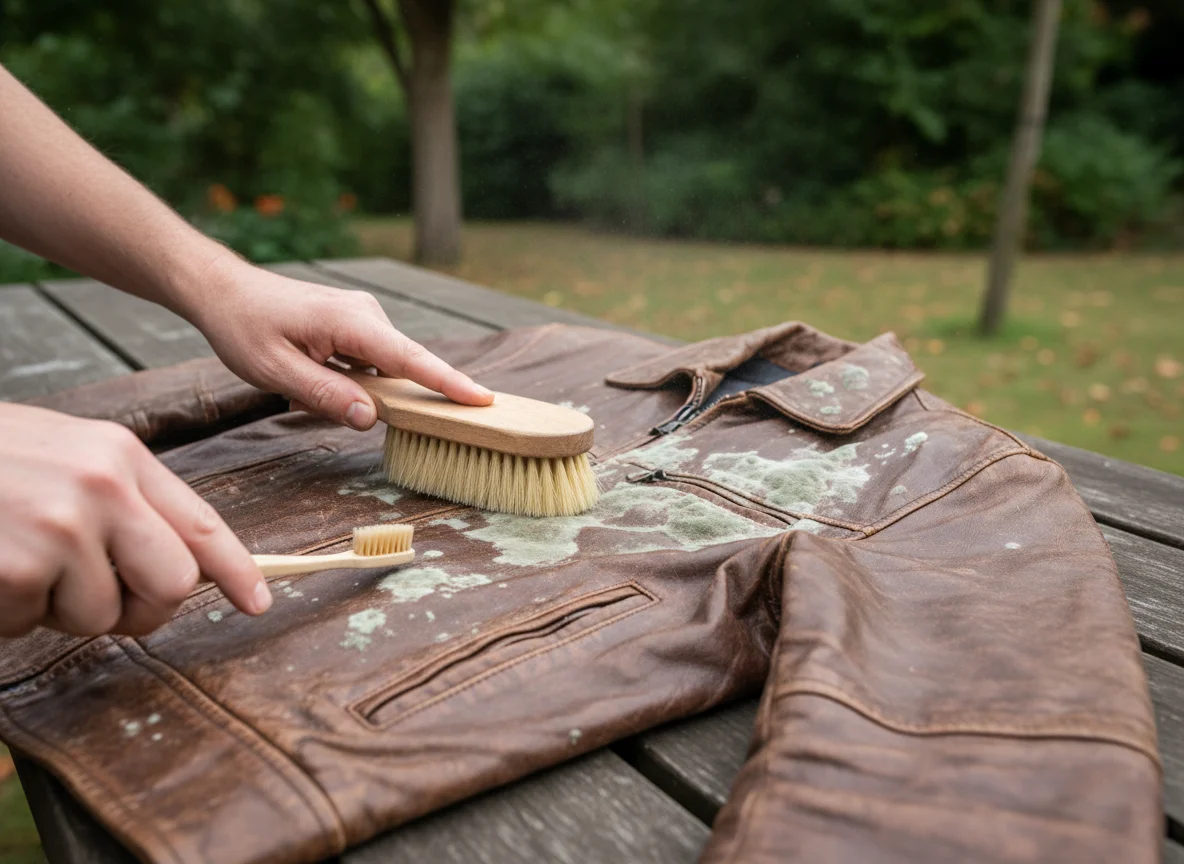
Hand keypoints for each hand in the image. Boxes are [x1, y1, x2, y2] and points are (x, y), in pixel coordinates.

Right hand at [0, 403, 269, 637]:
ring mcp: (61, 529)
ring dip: (59, 609)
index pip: (200, 523)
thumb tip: (177, 563)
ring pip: (101, 616)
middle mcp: (102, 489)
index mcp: (120, 457)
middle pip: (171, 584)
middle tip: (103, 601)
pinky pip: (36, 625)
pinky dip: (11, 614)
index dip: (236, 570)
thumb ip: (121, 501)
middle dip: (144, 608)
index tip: (258, 601)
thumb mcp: (64, 456)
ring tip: (18, 562)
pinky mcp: (19, 568)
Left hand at [185, 256, 493, 430]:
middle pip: (399, 368)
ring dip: (348, 388)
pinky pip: (367, 363)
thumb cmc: (245, 327)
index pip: (411, 359)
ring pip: (379, 371)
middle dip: (376, 397)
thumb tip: (370, 418)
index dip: (448, 383)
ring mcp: (364, 318)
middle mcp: (368, 315)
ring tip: (297, 382)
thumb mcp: (276, 371)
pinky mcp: (356, 325)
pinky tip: (306, 374)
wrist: (223, 290)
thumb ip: (325, 395)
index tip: (483, 401)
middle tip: (318, 392)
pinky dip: (345, 379)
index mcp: (352, 323)